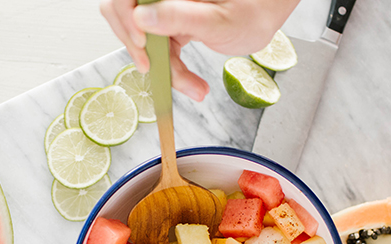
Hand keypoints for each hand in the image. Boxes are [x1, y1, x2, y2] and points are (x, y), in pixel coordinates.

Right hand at [100, 0, 300, 100]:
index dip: (126, 20)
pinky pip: (158, 50)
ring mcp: (165, 9)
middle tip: (155, 70)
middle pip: (124, 16)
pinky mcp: (170, 25)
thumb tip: (141, 17)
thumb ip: (179, 16)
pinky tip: (194, 85)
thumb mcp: (216, 20)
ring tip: (192, 87)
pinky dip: (172, 72)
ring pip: (140, 39)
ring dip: (161, 68)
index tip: (141, 44)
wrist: (266, 17)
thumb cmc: (252, 12)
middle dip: (139, 49)